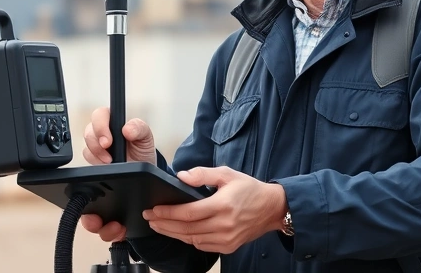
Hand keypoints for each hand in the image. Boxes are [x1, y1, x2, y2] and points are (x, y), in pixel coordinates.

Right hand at [79, 107, 157, 240]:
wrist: (150, 187)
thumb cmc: (142, 157)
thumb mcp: (145, 140)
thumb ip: (139, 129)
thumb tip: (127, 129)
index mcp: (108, 132)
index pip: (97, 119)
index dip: (99, 128)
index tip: (108, 142)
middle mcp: (97, 152)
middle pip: (86, 145)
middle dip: (96, 154)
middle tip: (109, 163)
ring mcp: (93, 175)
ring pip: (80, 181)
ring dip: (91, 190)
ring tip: (108, 194)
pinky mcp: (95, 199)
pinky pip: (89, 213)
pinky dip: (100, 222)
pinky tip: (115, 224)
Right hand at [81, 106, 156, 165]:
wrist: (140, 166)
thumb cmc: (142, 147)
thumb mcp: (146, 136)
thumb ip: (139, 128)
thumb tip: (127, 129)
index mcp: (115, 119)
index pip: (101, 114)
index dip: (100, 125)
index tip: (108, 140)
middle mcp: (103, 128)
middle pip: (89, 128)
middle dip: (96, 140)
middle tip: (107, 148)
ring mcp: (97, 142)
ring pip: (87, 142)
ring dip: (97, 152)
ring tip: (110, 159)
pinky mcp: (93, 155)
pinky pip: (87, 155)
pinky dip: (96, 160)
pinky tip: (106, 163)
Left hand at [141, 166, 286, 253]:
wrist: (271, 208)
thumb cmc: (249, 189)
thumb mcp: (227, 174)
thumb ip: (203, 174)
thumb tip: (181, 176)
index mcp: (222, 205)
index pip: (188, 213)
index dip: (167, 213)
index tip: (153, 209)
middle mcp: (224, 225)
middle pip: (186, 229)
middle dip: (164, 224)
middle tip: (149, 218)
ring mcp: (226, 238)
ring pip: (192, 239)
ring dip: (173, 233)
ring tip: (158, 226)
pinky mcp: (228, 247)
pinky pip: (202, 245)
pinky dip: (188, 239)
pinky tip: (178, 233)